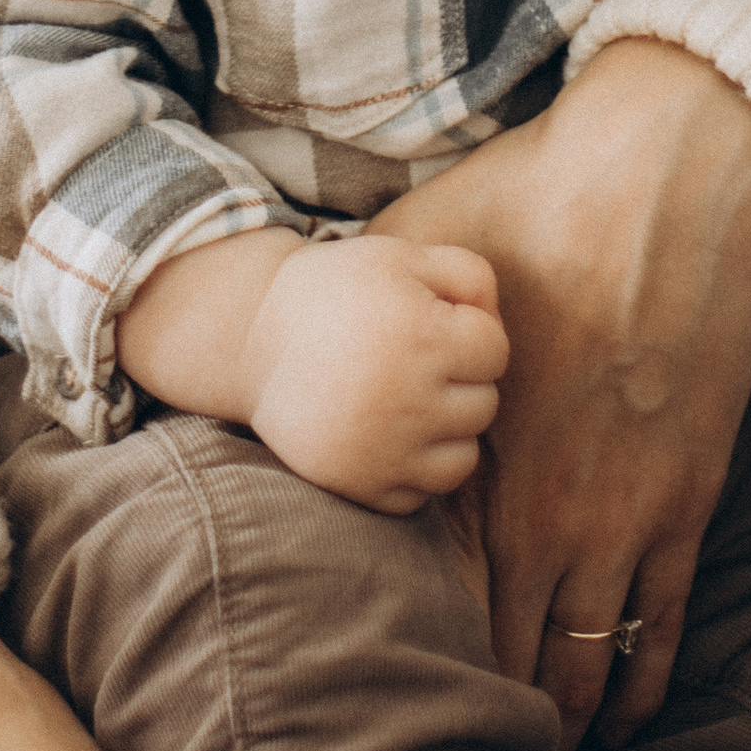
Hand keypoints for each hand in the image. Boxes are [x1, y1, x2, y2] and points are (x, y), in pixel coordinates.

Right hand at [245, 236, 506, 510]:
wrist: (251, 339)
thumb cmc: (336, 291)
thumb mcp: (399, 255)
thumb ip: (468, 274)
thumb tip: (499, 321)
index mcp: (422, 334)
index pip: (495, 350)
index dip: (470, 331)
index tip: (433, 322)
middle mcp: (408, 398)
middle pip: (484, 404)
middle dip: (461, 379)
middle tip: (414, 359)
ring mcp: (385, 450)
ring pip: (463, 458)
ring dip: (447, 430)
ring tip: (407, 400)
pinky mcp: (361, 486)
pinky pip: (422, 495)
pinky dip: (413, 469)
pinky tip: (387, 435)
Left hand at [369, 40, 750, 750]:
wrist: (662, 187)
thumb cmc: (532, 201)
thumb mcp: (419, 243)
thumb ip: (373, 294)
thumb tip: (314, 295)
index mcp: (473, 458)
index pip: (434, 594)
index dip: (409, 651)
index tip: (388, 687)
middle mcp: (545, 511)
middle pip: (508, 653)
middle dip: (486, 707)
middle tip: (460, 745)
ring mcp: (624, 517)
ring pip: (585, 662)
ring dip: (564, 718)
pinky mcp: (687, 507)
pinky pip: (660, 627)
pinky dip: (637, 682)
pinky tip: (623, 720)